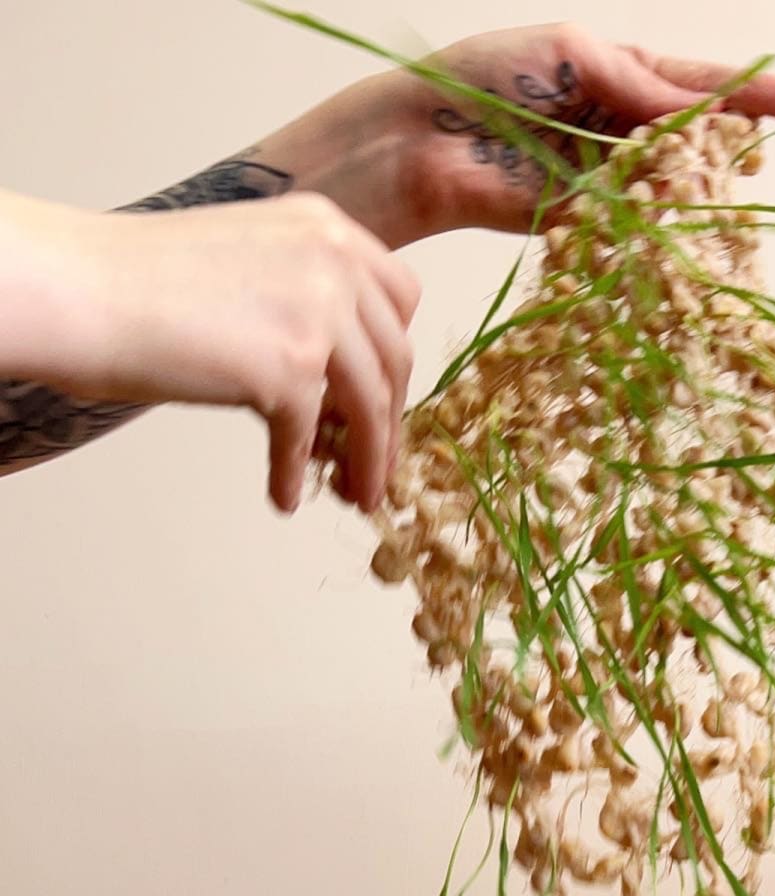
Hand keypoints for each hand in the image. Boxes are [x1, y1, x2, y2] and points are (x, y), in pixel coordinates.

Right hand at [7, 192, 418, 511]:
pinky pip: (306, 439)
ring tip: (353, 495)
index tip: (384, 396)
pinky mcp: (289, 369)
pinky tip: (281, 495)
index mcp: (329, 229)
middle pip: (394, 360)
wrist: (82, 291)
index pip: (400, 301)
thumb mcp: (253, 266)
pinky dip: (293, 474)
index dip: (394, 358)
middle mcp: (334, 263)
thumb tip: (345, 397)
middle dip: (387, 422)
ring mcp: (317, 314)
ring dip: (365, 462)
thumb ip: (310, 306)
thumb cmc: (146, 283)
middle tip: (374, 465)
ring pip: (370, 407)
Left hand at [265, 22, 774, 246]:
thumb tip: (702, 116)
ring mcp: (603, 177)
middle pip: (691, 140)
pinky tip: (681, 225)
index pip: (697, 86)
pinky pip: (633, 224)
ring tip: (724, 190)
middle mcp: (615, 127)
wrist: (422, 141)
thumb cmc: (487, 79)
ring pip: (668, 185)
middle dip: (730, 146)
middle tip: (763, 157)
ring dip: (695, 188)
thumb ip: (642, 86)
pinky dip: (656, 224)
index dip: (751, 96)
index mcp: (616, 73)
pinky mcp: (583, 223)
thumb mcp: (575, 58)